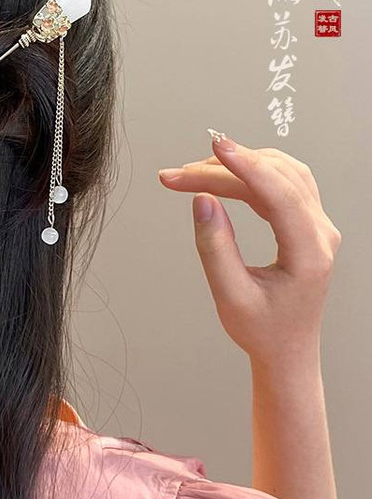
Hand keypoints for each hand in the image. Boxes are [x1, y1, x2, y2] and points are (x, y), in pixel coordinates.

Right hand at [157, 133, 341, 366]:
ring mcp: (317, 225)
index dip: (245, 167)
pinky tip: (222, 176)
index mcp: (310, 254)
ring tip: (193, 173)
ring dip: (237, 166)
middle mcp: (321, 233)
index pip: (280, 194)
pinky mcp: (306, 222)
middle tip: (178, 175)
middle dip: (224, 169)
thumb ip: (215, 248)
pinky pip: (282, 182)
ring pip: (281, 172)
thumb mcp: (230, 295)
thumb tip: (202, 201)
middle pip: (275, 177)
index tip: (214, 148)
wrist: (287, 349)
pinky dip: (249, 173)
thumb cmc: (262, 330)